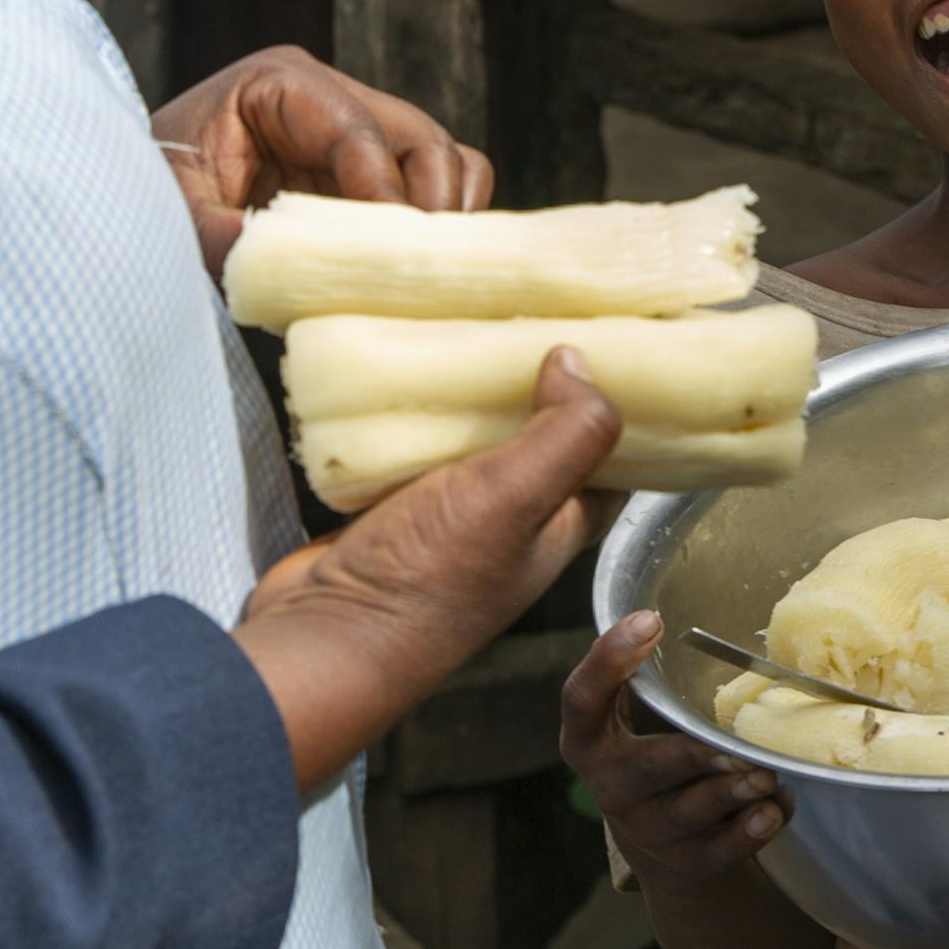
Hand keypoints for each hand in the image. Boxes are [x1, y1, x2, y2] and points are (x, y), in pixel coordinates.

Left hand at [152, 45, 493, 276]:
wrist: (129, 191)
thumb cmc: (144, 187)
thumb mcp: (172, 211)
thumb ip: (224, 237)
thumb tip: (286, 269)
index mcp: (281, 83)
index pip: (357, 129)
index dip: (385, 193)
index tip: (396, 254)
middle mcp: (331, 98)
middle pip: (422, 138)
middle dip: (430, 206)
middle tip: (419, 273)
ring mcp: (359, 134)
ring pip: (445, 161)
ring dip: (446, 219)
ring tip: (423, 277)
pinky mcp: (368, 176)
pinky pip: (433, 190)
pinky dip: (438, 229)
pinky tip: (413, 274)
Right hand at [233, 349, 616, 795]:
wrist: (320, 638)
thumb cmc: (428, 582)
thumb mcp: (516, 501)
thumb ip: (565, 436)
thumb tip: (583, 361)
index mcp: (557, 525)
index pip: (612, 459)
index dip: (626, 406)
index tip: (628, 340)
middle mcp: (509, 520)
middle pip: (543, 438)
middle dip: (546, 380)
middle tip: (546, 309)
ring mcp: (447, 513)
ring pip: (477, 437)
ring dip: (481, 388)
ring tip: (486, 316)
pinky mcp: (391, 504)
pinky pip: (417, 443)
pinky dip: (420, 406)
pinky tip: (416, 360)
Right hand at [562, 611, 790, 881]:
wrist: (669, 844)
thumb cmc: (658, 751)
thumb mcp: (642, 714)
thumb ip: (653, 676)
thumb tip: (678, 611)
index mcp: (590, 738)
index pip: (581, 699)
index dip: (608, 660)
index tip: (650, 619)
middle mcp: (611, 786)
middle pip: (647, 767)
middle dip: (695, 756)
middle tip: (739, 746)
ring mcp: (648, 830)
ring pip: (692, 811)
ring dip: (734, 790)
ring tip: (767, 773)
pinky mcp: (688, 863)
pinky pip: (724, 848)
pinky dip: (755, 827)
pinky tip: (773, 806)